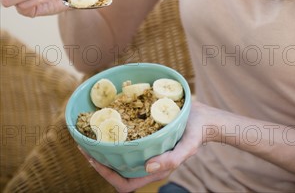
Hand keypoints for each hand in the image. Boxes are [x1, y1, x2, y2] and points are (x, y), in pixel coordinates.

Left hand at [78, 100, 213, 191]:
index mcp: (154, 170)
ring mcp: (146, 149)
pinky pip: (126, 139)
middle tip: (84, 143)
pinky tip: (108, 119)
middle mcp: (147, 162)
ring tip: (91, 132)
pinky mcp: (146, 136)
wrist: (204, 117)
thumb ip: (171, 159)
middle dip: (98, 160)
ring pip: (119, 155)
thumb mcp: (188, 146)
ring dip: (103, 147)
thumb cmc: (197, 133)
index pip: (125, 184)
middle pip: (117, 170)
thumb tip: (148, 168)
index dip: (107, 176)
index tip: (93, 159)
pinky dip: (114, 133)